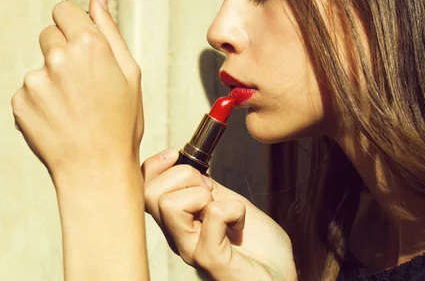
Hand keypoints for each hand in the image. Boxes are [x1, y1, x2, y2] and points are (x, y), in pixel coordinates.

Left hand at [11, 0, 143, 178]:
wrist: (97, 168)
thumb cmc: (121, 123)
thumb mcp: (129, 73)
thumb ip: (109, 30)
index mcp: (89, 45)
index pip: (63, 11)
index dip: (73, 27)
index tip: (81, 46)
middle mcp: (59, 58)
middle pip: (49, 35)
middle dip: (62, 52)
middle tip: (83, 85)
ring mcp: (36, 81)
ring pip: (39, 67)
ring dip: (52, 80)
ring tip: (74, 107)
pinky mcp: (20, 101)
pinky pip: (27, 91)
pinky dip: (40, 102)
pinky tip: (60, 119)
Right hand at [142, 150, 296, 280]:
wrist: (280, 278)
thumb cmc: (261, 250)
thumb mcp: (230, 206)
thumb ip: (209, 190)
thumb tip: (191, 167)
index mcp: (179, 222)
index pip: (144, 189)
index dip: (156, 166)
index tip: (177, 157)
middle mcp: (178, 238)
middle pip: (151, 193)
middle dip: (183, 176)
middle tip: (210, 191)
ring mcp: (192, 249)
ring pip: (170, 204)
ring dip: (203, 194)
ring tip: (224, 210)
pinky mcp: (211, 259)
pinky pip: (212, 215)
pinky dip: (233, 209)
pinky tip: (239, 225)